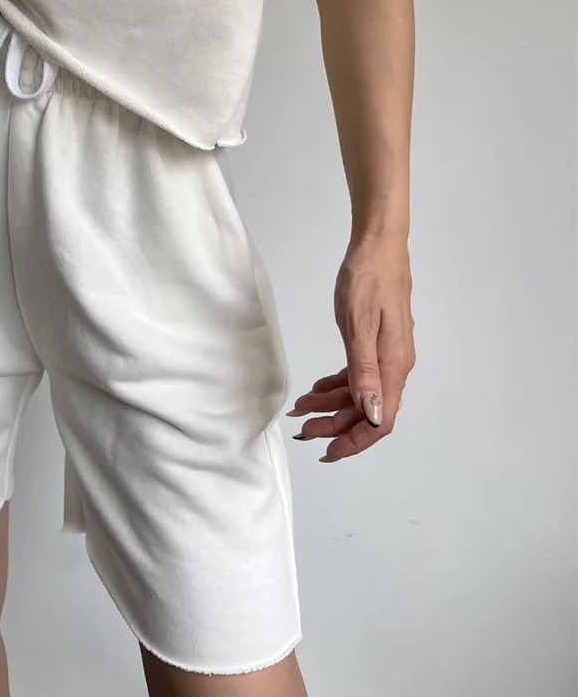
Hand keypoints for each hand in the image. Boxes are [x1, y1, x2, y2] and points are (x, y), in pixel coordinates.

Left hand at [286, 234, 414, 461]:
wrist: (378, 245)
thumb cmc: (368, 279)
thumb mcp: (358, 325)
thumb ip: (364, 372)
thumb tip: (372, 415)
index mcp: (394, 366)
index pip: (379, 421)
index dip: (354, 441)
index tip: (327, 451)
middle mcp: (394, 365)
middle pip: (367, 411)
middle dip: (335, 425)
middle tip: (302, 427)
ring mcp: (387, 353)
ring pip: (360, 393)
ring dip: (332, 404)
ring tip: (302, 406)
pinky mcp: (377, 341)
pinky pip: (358, 374)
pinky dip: (337, 384)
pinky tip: (318, 387)